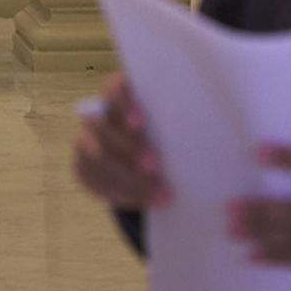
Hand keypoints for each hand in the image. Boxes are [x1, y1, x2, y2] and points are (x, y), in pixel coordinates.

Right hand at [72, 73, 170, 208]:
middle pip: (103, 126)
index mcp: (121, 94)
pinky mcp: (83, 166)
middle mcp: (99, 114)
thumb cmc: (172, 135)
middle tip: (155, 166)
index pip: (114, 88)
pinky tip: (143, 201)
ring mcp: (86, 140)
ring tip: (158, 193)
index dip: (124, 104)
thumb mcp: (177, 123)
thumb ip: (182, 122)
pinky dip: (118, 193)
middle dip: (129, 148)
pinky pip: (93, 180)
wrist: (155, 163)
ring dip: (126, 176)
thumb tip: (207, 128)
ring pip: (95, 156)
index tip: (142, 123)